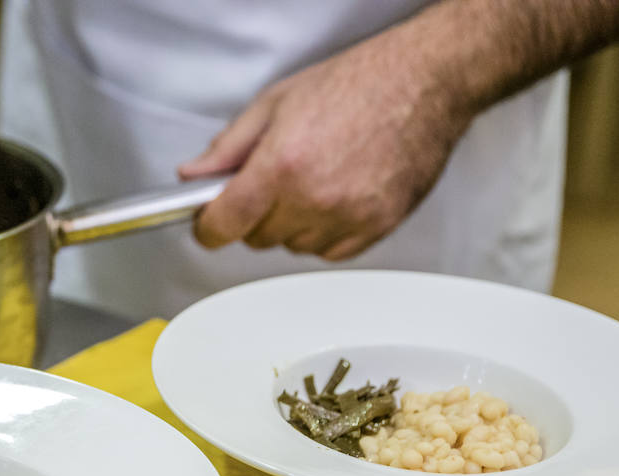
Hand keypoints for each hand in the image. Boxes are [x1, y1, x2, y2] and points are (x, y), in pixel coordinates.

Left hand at [178, 32, 472, 260]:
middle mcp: (314, 197)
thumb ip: (228, 147)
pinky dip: (325, 233)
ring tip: (313, 180)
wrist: (424, 82)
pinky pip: (330, 252)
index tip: (207, 224)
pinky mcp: (376, 228)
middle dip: (255, 215)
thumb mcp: (276, 103)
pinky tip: (335, 196)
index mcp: (283, 165)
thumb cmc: (358, 84)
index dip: (208, 227)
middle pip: (257, 238)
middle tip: (272, 181)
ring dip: (293, 224)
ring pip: (293, 247)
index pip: (224, 224)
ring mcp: (348, 217)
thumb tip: (194, 175)